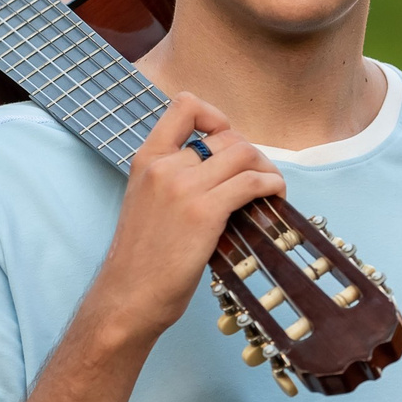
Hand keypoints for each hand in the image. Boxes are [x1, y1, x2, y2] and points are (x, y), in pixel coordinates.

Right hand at [84, 94, 282, 348]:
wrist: (129, 295)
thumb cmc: (141, 259)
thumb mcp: (147, 202)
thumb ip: (174, 179)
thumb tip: (220, 172)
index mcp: (147, 159)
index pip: (184, 106)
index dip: (215, 115)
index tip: (226, 139)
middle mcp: (165, 166)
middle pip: (227, 136)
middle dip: (250, 153)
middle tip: (258, 178)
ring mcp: (185, 187)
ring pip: (244, 154)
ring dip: (266, 168)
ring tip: (270, 189)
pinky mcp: (205, 212)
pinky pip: (251, 182)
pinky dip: (270, 185)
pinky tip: (273, 198)